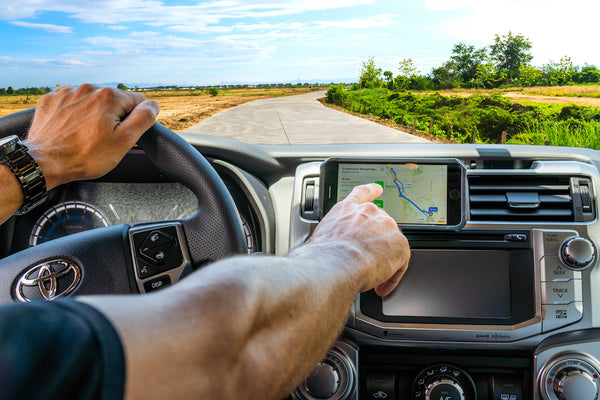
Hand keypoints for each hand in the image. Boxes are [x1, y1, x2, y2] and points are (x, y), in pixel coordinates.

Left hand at [24, 84, 158, 189]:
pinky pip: (72, 102)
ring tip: (85, 135)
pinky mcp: (52, 99)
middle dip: (113, 117)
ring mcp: (68, 93)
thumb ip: (143, 119)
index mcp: (109, 97)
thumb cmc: (84, 156)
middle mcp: (88, 89)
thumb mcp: (123, 142)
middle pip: (114, 100)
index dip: (134, 120)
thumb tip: (153, 105)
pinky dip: (74, 113)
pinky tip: (71, 129)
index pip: (137, 101)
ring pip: (92, 100)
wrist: (44, 163)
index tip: (122, 134)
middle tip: (103, 138)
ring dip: (93, 114)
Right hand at [310, 183, 409, 295]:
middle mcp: (369, 213)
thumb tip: (324, 251)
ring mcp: (386, 227)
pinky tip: (383, 285)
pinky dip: (391, 276)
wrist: (336, 262)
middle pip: (380, 225)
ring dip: (383, 260)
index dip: (371, 191)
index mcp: (347, 209)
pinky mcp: (399, 245)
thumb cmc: (322, 254)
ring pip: (390, 244)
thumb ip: (329, 237)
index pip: (362, 194)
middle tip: (365, 262)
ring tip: (370, 278)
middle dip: (375, 243)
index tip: (377, 189)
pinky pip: (400, 262)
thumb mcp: (319, 237)